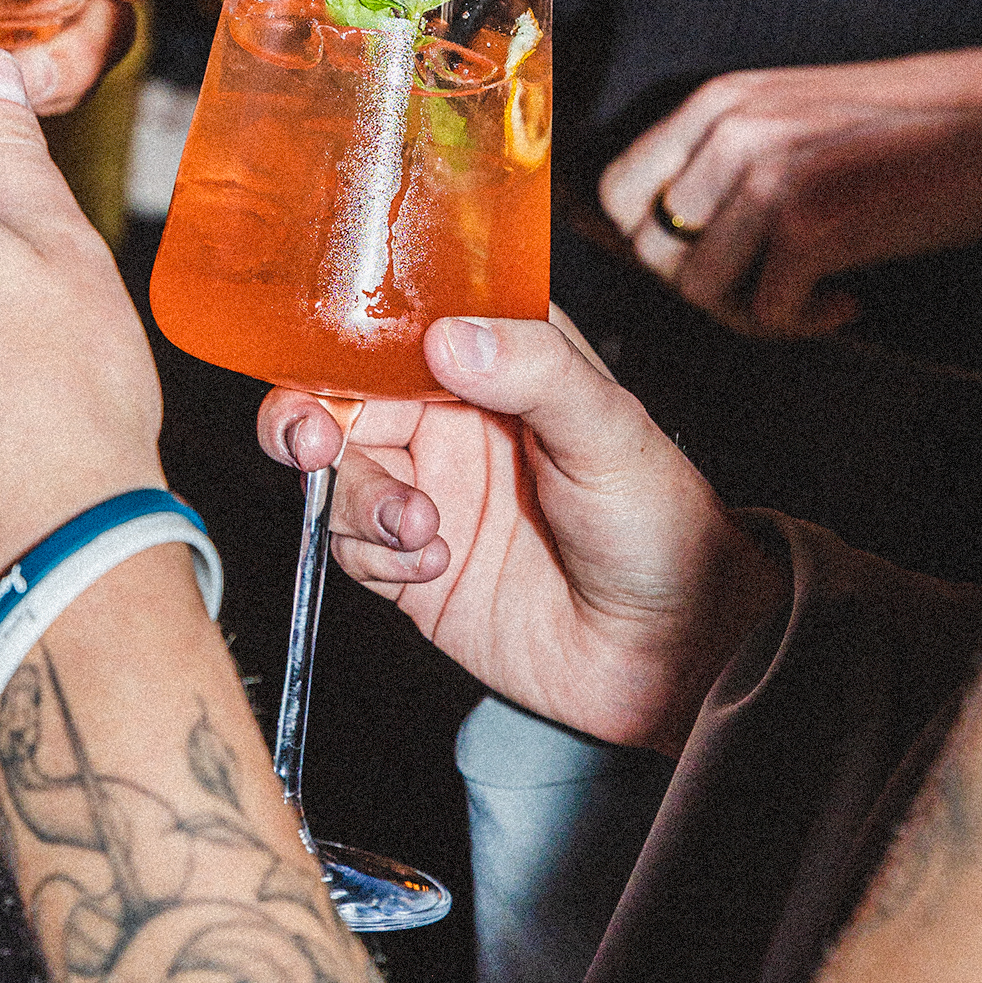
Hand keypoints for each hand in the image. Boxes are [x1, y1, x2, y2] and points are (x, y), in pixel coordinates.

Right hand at [258, 309, 784, 752]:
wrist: (671, 654)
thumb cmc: (661, 524)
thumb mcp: (609, 431)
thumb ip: (534, 372)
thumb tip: (452, 336)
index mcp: (495, 363)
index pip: (394, 329)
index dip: (341, 340)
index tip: (319, 364)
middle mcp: (449, 421)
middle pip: (339, 400)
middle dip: (310, 422)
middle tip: (314, 446)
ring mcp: (426, 492)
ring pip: (336, 477)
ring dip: (357, 500)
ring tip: (420, 530)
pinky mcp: (410, 566)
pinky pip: (350, 547)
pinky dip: (374, 555)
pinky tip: (434, 565)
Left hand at [599, 41, 981, 336]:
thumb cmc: (912, 128)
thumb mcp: (794, 118)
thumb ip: (724, 156)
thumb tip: (663, 227)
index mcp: (719, 101)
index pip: (616, 190)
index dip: (646, 241)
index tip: (698, 263)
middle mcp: (730, 131)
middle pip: (652, 250)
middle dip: (701, 285)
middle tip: (765, 287)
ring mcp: (767, 176)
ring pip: (700, 289)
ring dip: (752, 310)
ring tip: (811, 294)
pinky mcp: (813, 223)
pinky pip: (766, 311)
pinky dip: (804, 323)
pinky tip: (848, 300)